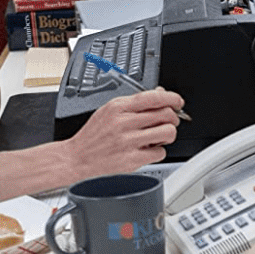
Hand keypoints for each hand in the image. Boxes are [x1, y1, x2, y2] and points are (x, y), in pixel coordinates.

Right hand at [67, 89, 182, 174]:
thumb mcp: (108, 111)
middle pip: (166, 114)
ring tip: (158, 137)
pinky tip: (147, 150)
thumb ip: (134, 103)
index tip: (178, 102)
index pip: (154, 97)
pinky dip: (157, 152)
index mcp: (118, 107)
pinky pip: (160, 153)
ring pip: (168, 133)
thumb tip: (160, 94)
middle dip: (173, 119)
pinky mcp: (132, 160)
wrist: (76, 158)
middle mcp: (123, 123)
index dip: (172, 98)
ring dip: (168, 135)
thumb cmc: (93, 136)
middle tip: (167, 123)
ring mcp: (128, 141)